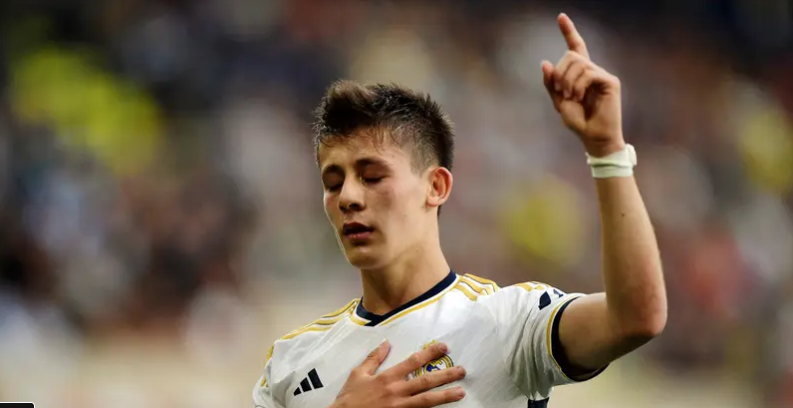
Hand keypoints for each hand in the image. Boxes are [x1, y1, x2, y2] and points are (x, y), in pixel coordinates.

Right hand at [331, 341, 465, 407]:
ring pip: (426, 401)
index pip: (413, 362)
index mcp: (387, 378)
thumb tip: (387, 342)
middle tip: (462, 371)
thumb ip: (374, 358)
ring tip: (460, 392)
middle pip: (425, 382)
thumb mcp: (358, 374)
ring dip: (445, 396)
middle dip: (445, 375)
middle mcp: (396, 392)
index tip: (444, 348)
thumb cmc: (349, 398)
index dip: (430, 354)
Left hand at [542, 13, 624, 156]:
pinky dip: (578, 85)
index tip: (561, 16)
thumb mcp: (559, 102)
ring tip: (571, 97)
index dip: (569, 31)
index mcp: (580, 74)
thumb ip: (552, 83)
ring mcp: (602, 75)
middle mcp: (592, 71)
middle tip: (560, 91)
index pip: (575, 47)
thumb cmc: (578, 122)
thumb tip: (545, 62)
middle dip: (560, 72)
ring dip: (567, 80)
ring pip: (578, 63)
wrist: (593, 138)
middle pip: (571, 54)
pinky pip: (588, 73)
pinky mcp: (610, 82)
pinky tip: (579, 97)